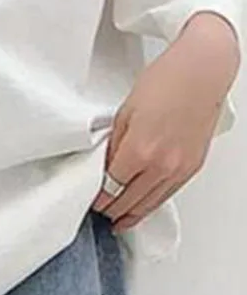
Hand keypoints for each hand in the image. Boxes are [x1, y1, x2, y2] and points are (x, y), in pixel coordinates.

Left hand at [93, 12, 240, 232]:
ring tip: (119, 222)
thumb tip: (106, 165)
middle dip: (112, 210)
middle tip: (101, 213)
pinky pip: (169, 194)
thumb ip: (115, 144)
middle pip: (130, 201)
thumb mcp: (125, 112)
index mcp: (139, 151)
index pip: (112, 187)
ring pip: (151, 203)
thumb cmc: (167, 82)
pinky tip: (144, 207)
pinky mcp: (192, 167)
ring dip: (133, 214)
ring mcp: (180, 168)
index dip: (99, 198)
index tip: (92, 201)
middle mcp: (161, 165)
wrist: (202, 73)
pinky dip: (153, 203)